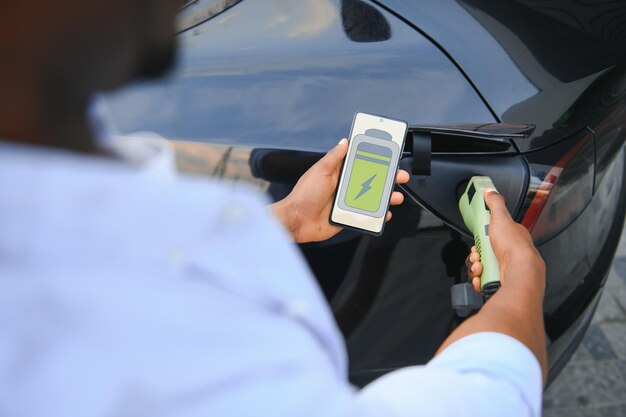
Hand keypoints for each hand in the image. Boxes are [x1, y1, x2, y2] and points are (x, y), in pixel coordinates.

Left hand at [271, 138, 409, 242]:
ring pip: (372, 198)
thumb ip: (334, 157)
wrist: (296, 221)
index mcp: (338, 173)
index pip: (361, 163)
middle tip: (400, 176)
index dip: (376, 159)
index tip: (390, 155)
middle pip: (371, 181)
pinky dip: (377, 215)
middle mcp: (344, 186)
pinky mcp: (348, 216)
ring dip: (386, 197)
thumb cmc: (303, 195)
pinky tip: (385, 214)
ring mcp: (347, 202)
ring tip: (395, 196)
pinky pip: (366, 215)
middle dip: (388, 178)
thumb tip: (344, 142)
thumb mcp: (320, 171)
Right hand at [466, 189, 544, 292]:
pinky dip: (479, 279)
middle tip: (477, 254)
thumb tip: (490, 191)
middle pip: (483, 252)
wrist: (519, 274)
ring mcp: (505, 269)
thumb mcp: (502, 217)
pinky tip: (482, 277)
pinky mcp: (500, 282)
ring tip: (480, 267)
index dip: (481, 236)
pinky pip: (482, 280)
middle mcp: (509, 254)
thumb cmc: (514, 248)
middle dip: (475, 254)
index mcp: (512, 237)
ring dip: (475, 267)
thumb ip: (495, 203)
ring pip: (481, 267)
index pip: (492, 234)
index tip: (478, 237)